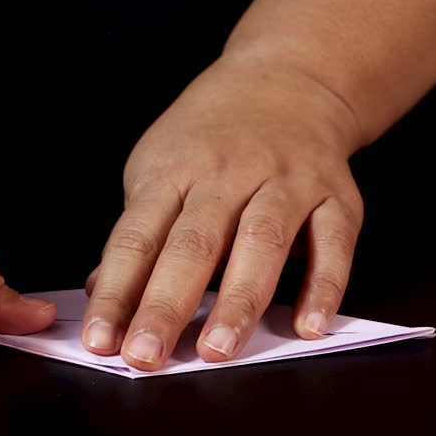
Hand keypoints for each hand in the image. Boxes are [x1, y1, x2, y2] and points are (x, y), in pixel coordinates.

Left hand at [81, 53, 364, 370]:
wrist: (288, 78)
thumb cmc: (211, 137)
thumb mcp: (160, 168)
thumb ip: (139, 235)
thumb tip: (100, 292)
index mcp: (173, 170)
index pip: (136, 238)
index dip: (116, 292)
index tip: (99, 341)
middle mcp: (228, 173)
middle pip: (193, 245)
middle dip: (165, 305)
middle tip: (145, 357)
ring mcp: (286, 181)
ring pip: (260, 243)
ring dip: (238, 300)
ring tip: (216, 350)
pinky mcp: (335, 196)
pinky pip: (333, 244)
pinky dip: (323, 286)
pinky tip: (308, 327)